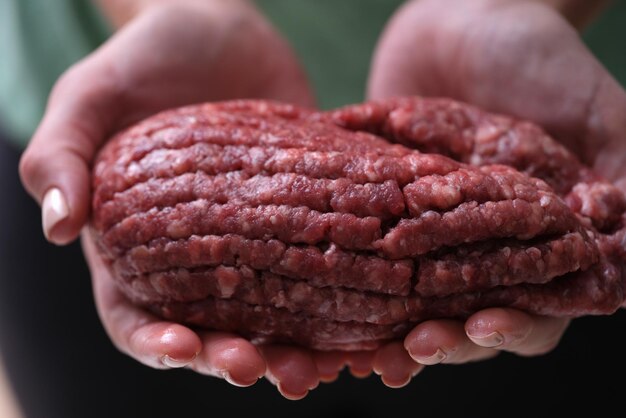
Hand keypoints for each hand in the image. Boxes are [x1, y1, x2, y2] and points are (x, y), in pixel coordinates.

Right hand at [18, 0, 331, 398]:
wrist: (223, 29)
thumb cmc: (145, 59)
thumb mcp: (91, 96)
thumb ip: (61, 154)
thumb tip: (58, 227)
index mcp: (137, 248)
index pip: (136, 317)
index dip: (154, 345)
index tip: (182, 350)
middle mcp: (196, 259)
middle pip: (211, 332)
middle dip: (234, 359)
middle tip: (262, 369)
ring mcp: (253, 244)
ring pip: (272, 318)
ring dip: (292, 350)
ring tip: (318, 365)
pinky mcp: (299, 221)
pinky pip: (319, 269)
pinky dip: (340, 300)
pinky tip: (362, 319)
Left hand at [366, 0, 625, 372]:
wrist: (464, 16)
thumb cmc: (537, 56)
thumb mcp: (593, 108)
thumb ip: (620, 170)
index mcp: (540, 237)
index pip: (535, 304)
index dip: (513, 325)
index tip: (482, 326)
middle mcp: (483, 244)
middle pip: (465, 315)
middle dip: (441, 340)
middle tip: (412, 351)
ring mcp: (430, 231)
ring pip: (410, 301)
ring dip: (387, 330)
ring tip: (365, 355)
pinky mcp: (385, 210)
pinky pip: (362, 254)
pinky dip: (346, 281)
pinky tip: (324, 301)